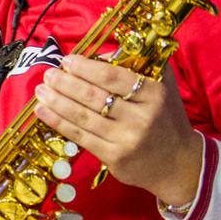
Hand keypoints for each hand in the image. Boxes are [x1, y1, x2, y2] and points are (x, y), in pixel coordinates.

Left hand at [33, 56, 201, 209]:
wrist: (180, 163)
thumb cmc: (165, 119)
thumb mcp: (162, 87)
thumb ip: (137, 67)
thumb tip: (98, 56)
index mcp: (154, 93)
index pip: (112, 76)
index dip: (85, 67)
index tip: (67, 60)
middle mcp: (142, 116)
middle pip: (93, 95)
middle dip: (65, 83)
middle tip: (48, 74)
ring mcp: (127, 138)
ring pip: (83, 116)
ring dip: (56, 101)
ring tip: (41, 90)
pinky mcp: (115, 157)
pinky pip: (80, 136)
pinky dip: (58, 122)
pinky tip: (44, 112)